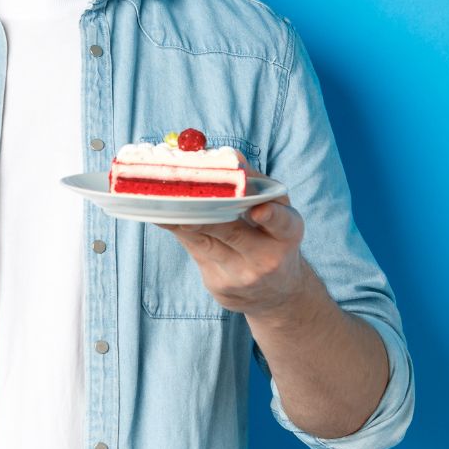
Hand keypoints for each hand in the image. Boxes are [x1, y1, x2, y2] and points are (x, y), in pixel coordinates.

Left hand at [158, 150, 313, 317]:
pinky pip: (193, 251)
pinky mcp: (219, 285)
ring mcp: (241, 275)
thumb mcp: (277, 212)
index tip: (259, 210)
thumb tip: (229, 156)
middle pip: (233, 233)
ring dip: (182, 220)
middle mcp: (267, 257)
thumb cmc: (272, 238)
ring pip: (205, 242)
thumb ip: (254, 186)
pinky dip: (177, 230)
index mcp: (288, 232)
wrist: (274, 292)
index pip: (282, 223)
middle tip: (186, 199)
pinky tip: (160, 216)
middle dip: (208, 216)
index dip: (272, 216)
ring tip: (162, 203)